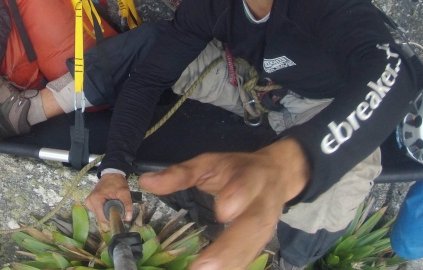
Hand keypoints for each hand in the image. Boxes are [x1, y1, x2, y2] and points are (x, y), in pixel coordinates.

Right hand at [85, 173, 132, 226]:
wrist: (112, 174)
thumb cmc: (117, 182)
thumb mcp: (124, 192)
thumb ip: (127, 205)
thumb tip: (128, 218)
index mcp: (95, 200)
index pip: (102, 218)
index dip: (112, 218)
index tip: (120, 215)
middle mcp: (89, 202)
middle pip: (101, 217)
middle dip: (110, 216)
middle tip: (119, 209)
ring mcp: (89, 203)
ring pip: (99, 215)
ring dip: (107, 213)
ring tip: (114, 205)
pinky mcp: (90, 202)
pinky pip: (98, 211)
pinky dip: (105, 210)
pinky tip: (109, 205)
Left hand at [139, 138, 309, 269]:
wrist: (276, 174)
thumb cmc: (235, 169)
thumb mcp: (209, 163)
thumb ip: (180, 174)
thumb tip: (146, 181)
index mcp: (249, 176)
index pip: (245, 185)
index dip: (238, 196)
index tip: (223, 211)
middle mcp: (262, 203)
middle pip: (253, 224)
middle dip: (231, 247)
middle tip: (205, 267)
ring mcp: (266, 226)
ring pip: (253, 247)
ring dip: (232, 264)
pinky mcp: (262, 242)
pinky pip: (249, 259)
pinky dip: (234, 268)